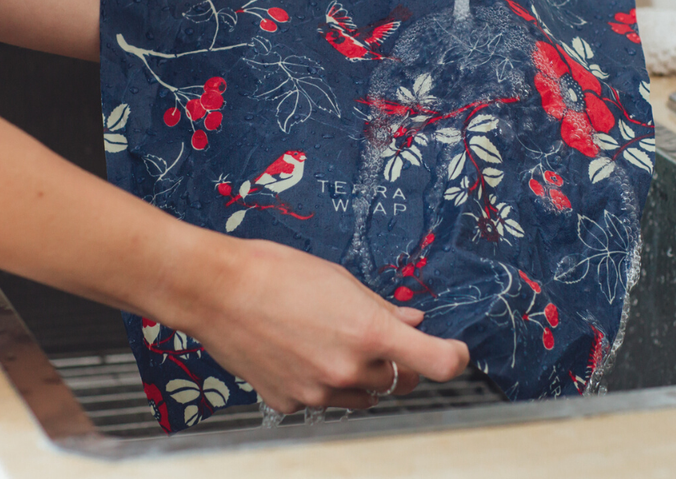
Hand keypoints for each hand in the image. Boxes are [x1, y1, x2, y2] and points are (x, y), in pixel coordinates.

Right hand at [180, 236, 469, 413]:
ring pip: (364, 396)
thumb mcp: (339, 279)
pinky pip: (325, 400)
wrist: (218, 291)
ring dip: (365, 376)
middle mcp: (347, 370)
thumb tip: (411, 321)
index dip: (455, 357)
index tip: (457, 351)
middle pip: (399, 381)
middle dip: (400, 362)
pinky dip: (325, 382)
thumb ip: (382, 307)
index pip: (436, 362)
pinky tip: (305, 352)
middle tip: (382, 339)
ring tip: (335, 341)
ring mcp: (317, 392)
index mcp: (367, 333)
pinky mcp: (290, 402)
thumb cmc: (276, 272)